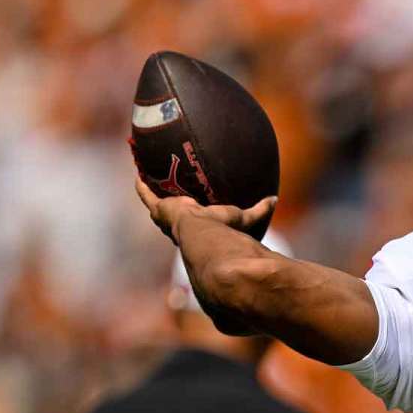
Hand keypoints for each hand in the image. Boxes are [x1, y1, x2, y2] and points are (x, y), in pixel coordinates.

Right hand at [135, 176, 276, 243]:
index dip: (193, 217)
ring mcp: (169, 218)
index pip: (196, 224)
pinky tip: (138, 174)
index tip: (193, 209)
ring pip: (158, 203)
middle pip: (174, 214)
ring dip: (154, 193)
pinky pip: (147, 196)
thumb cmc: (227, 234)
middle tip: (169, 191)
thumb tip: (274, 199)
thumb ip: (259, 210)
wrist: (207, 238)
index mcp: (199, 231)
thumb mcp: (244, 218)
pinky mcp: (161, 210)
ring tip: (150, 178)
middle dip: (171, 205)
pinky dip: (142, 186)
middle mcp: (181, 227)